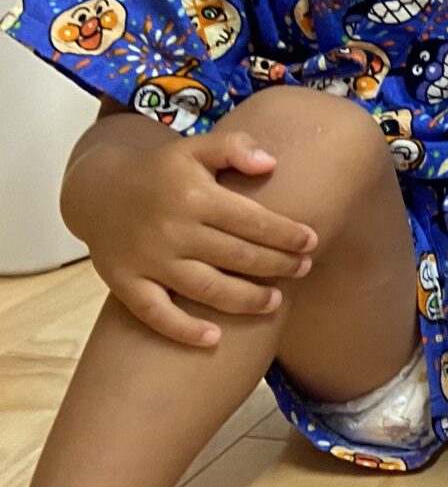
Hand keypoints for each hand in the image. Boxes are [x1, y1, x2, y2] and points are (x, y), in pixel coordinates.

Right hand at [66, 130, 316, 346]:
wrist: (97, 190)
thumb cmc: (161, 172)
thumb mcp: (194, 148)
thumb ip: (234, 147)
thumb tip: (270, 163)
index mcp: (194, 197)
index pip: (252, 221)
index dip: (286, 234)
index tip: (312, 242)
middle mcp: (172, 231)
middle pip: (236, 256)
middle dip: (277, 266)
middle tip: (304, 269)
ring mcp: (148, 260)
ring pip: (205, 288)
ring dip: (245, 300)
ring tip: (275, 303)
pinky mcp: (125, 283)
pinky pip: (155, 313)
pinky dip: (183, 329)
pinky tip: (213, 338)